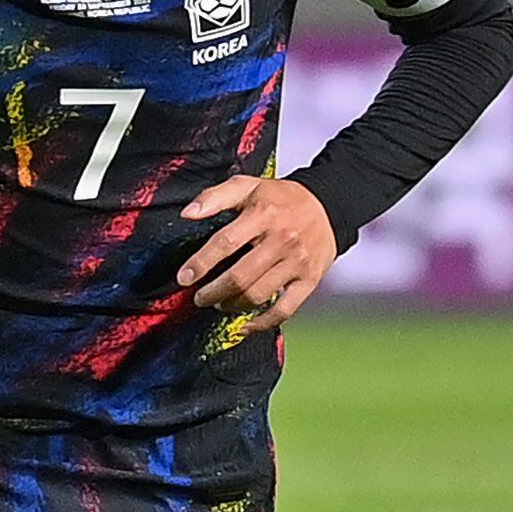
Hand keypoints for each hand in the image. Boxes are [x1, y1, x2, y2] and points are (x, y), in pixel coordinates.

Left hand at [176, 175, 336, 322]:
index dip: (201, 263)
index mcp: (263, 214)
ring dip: (232, 305)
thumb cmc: (281, 198)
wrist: (328, 206)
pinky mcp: (309, 280)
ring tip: (220, 303)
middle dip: (213, 292)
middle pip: (239, 276)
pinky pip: (284, 310)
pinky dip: (262, 323)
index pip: (225, 243)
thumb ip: (215, 196)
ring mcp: (296, 263)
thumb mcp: (248, 186)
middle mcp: (281, 240)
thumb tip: (187, 213)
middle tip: (200, 298)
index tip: (184, 278)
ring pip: (258, 295)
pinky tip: (245, 326)